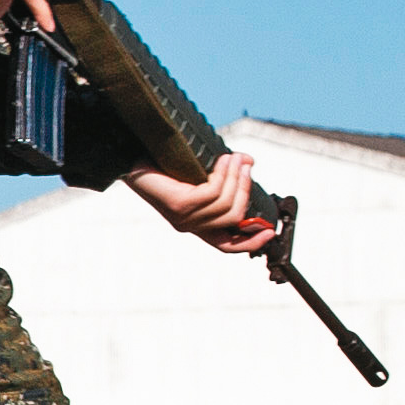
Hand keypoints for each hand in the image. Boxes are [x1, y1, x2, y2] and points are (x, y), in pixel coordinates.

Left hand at [128, 150, 282, 255]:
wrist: (134, 162)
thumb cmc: (167, 170)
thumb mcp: (202, 178)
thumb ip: (226, 178)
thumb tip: (249, 163)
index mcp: (199, 225)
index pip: (227, 246)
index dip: (251, 242)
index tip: (270, 231)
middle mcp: (191, 226)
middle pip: (234, 218)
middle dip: (245, 189)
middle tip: (246, 165)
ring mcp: (184, 218)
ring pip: (225, 204)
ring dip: (236, 177)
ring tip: (235, 158)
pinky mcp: (179, 205)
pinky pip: (213, 192)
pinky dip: (223, 174)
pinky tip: (223, 161)